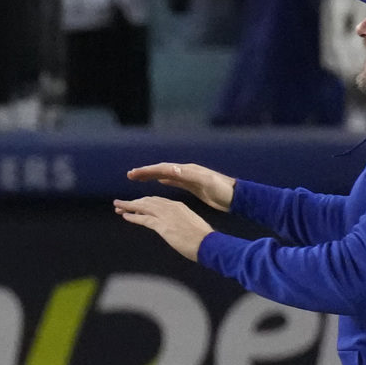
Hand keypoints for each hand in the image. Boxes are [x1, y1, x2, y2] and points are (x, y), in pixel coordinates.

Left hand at [113, 196, 212, 260]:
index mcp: (178, 206)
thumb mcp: (189, 223)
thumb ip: (178, 221)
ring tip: (117, 207)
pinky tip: (125, 216)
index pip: (157, 201)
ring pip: (143, 207)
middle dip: (133, 202)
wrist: (208, 243)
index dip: (143, 202)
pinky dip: (133, 217)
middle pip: (147, 201)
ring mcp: (166, 215)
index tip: (134, 204)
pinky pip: (144, 219)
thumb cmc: (201, 238)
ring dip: (128, 206)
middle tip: (120, 204)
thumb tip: (172, 226)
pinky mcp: (163, 226)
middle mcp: (171, 207)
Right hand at [121, 160, 235, 210]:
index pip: (163, 168)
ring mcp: (189, 177)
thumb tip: (171, 169)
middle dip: (146, 171)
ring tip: (140, 177)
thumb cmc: (221, 190)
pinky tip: (160, 181)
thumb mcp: (206, 182)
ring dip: (152, 175)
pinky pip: (174, 180)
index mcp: (187, 170)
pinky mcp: (193, 185)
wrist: (235, 196)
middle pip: (162, 169)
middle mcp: (186, 171)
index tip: (133, 174)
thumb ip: (188, 175)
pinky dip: (165, 179)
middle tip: (130, 175)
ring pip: (166, 174)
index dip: (147, 171)